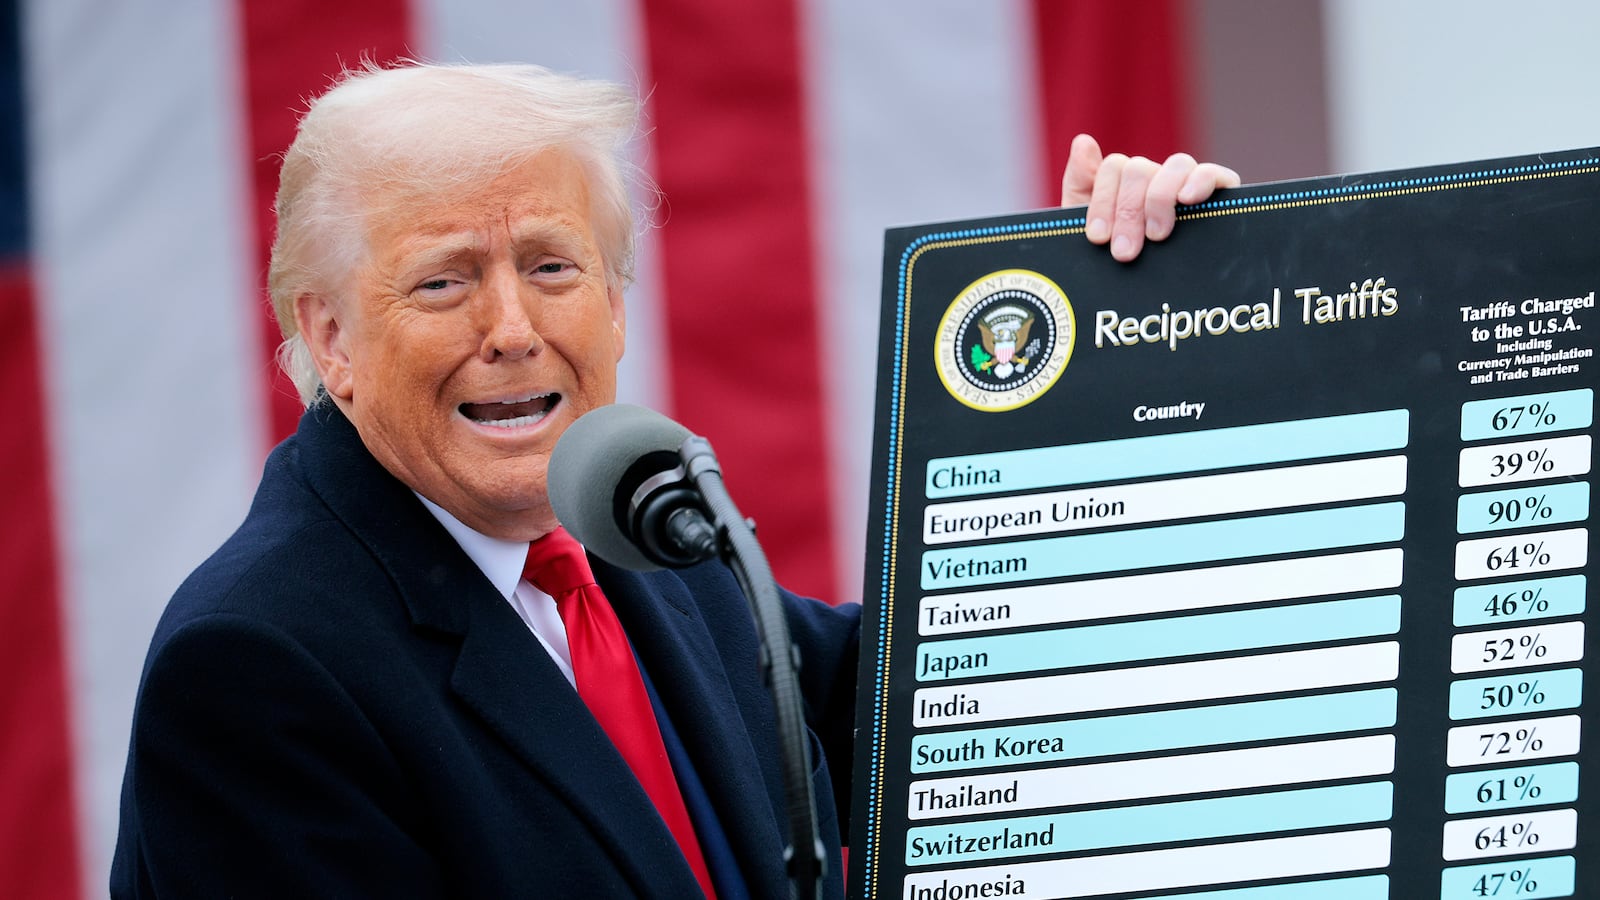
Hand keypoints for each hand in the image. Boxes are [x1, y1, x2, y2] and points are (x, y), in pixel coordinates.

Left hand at [1062, 134, 1239, 261]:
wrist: (1145, 306)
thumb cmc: (1114, 264)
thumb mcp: (1087, 230)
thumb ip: (1080, 184)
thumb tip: (1083, 141)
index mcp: (1125, 185)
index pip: (1114, 168)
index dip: (1103, 201)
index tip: (1098, 237)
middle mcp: (1157, 181)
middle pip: (1141, 169)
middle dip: (1128, 212)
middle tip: (1125, 252)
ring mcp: (1187, 187)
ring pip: (1177, 165)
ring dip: (1160, 199)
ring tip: (1156, 235)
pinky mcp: (1220, 198)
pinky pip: (1214, 174)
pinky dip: (1201, 181)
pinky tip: (1187, 200)